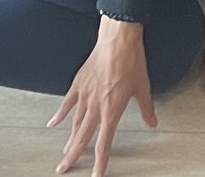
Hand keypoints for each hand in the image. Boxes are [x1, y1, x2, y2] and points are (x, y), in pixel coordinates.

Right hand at [51, 18, 153, 175]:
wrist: (118, 40)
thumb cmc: (132, 61)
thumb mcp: (143, 86)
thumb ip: (146, 108)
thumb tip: (152, 122)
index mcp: (112, 110)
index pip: (104, 143)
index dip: (100, 161)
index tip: (96, 174)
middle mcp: (96, 106)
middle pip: (82, 138)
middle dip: (73, 156)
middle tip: (64, 169)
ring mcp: (85, 95)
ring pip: (74, 124)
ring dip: (69, 140)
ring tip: (65, 152)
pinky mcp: (78, 84)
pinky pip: (66, 103)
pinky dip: (59, 115)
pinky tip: (52, 124)